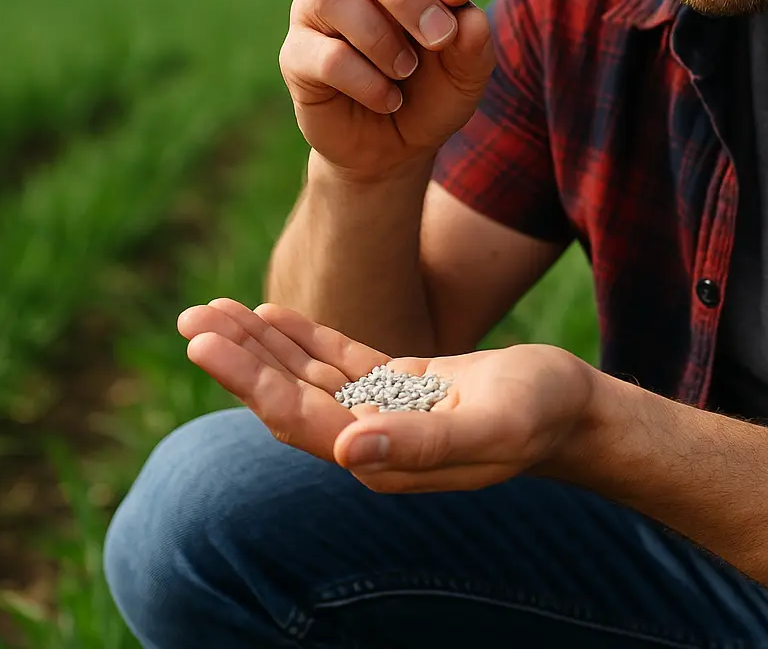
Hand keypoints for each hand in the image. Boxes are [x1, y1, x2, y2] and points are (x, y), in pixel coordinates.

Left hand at [177, 298, 597, 492]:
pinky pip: (335, 361)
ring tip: (210, 310)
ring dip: (259, 346)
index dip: (249, 382)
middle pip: (287, 398)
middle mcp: (371, 441)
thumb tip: (345, 448)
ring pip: (304, 378)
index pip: (297, 419)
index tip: (205, 344)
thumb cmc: (540, 416)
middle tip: (190, 318)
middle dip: (239, 359)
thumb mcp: (490, 425)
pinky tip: (268, 313)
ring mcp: (382, 413)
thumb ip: (420, 441)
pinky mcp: (398, 387)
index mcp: (382, 456)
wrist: (576, 411)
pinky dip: (300, 337)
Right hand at [280, 0, 496, 182]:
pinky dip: (366, 81)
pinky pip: (324, 55)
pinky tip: (388, 99)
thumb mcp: (468, 71)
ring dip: (381, 37)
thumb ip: (474, 42)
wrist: (397, 146)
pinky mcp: (296, 56)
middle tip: (440, 37)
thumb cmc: (433, 91)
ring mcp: (314, 10)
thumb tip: (467, 19)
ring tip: (407, 71)